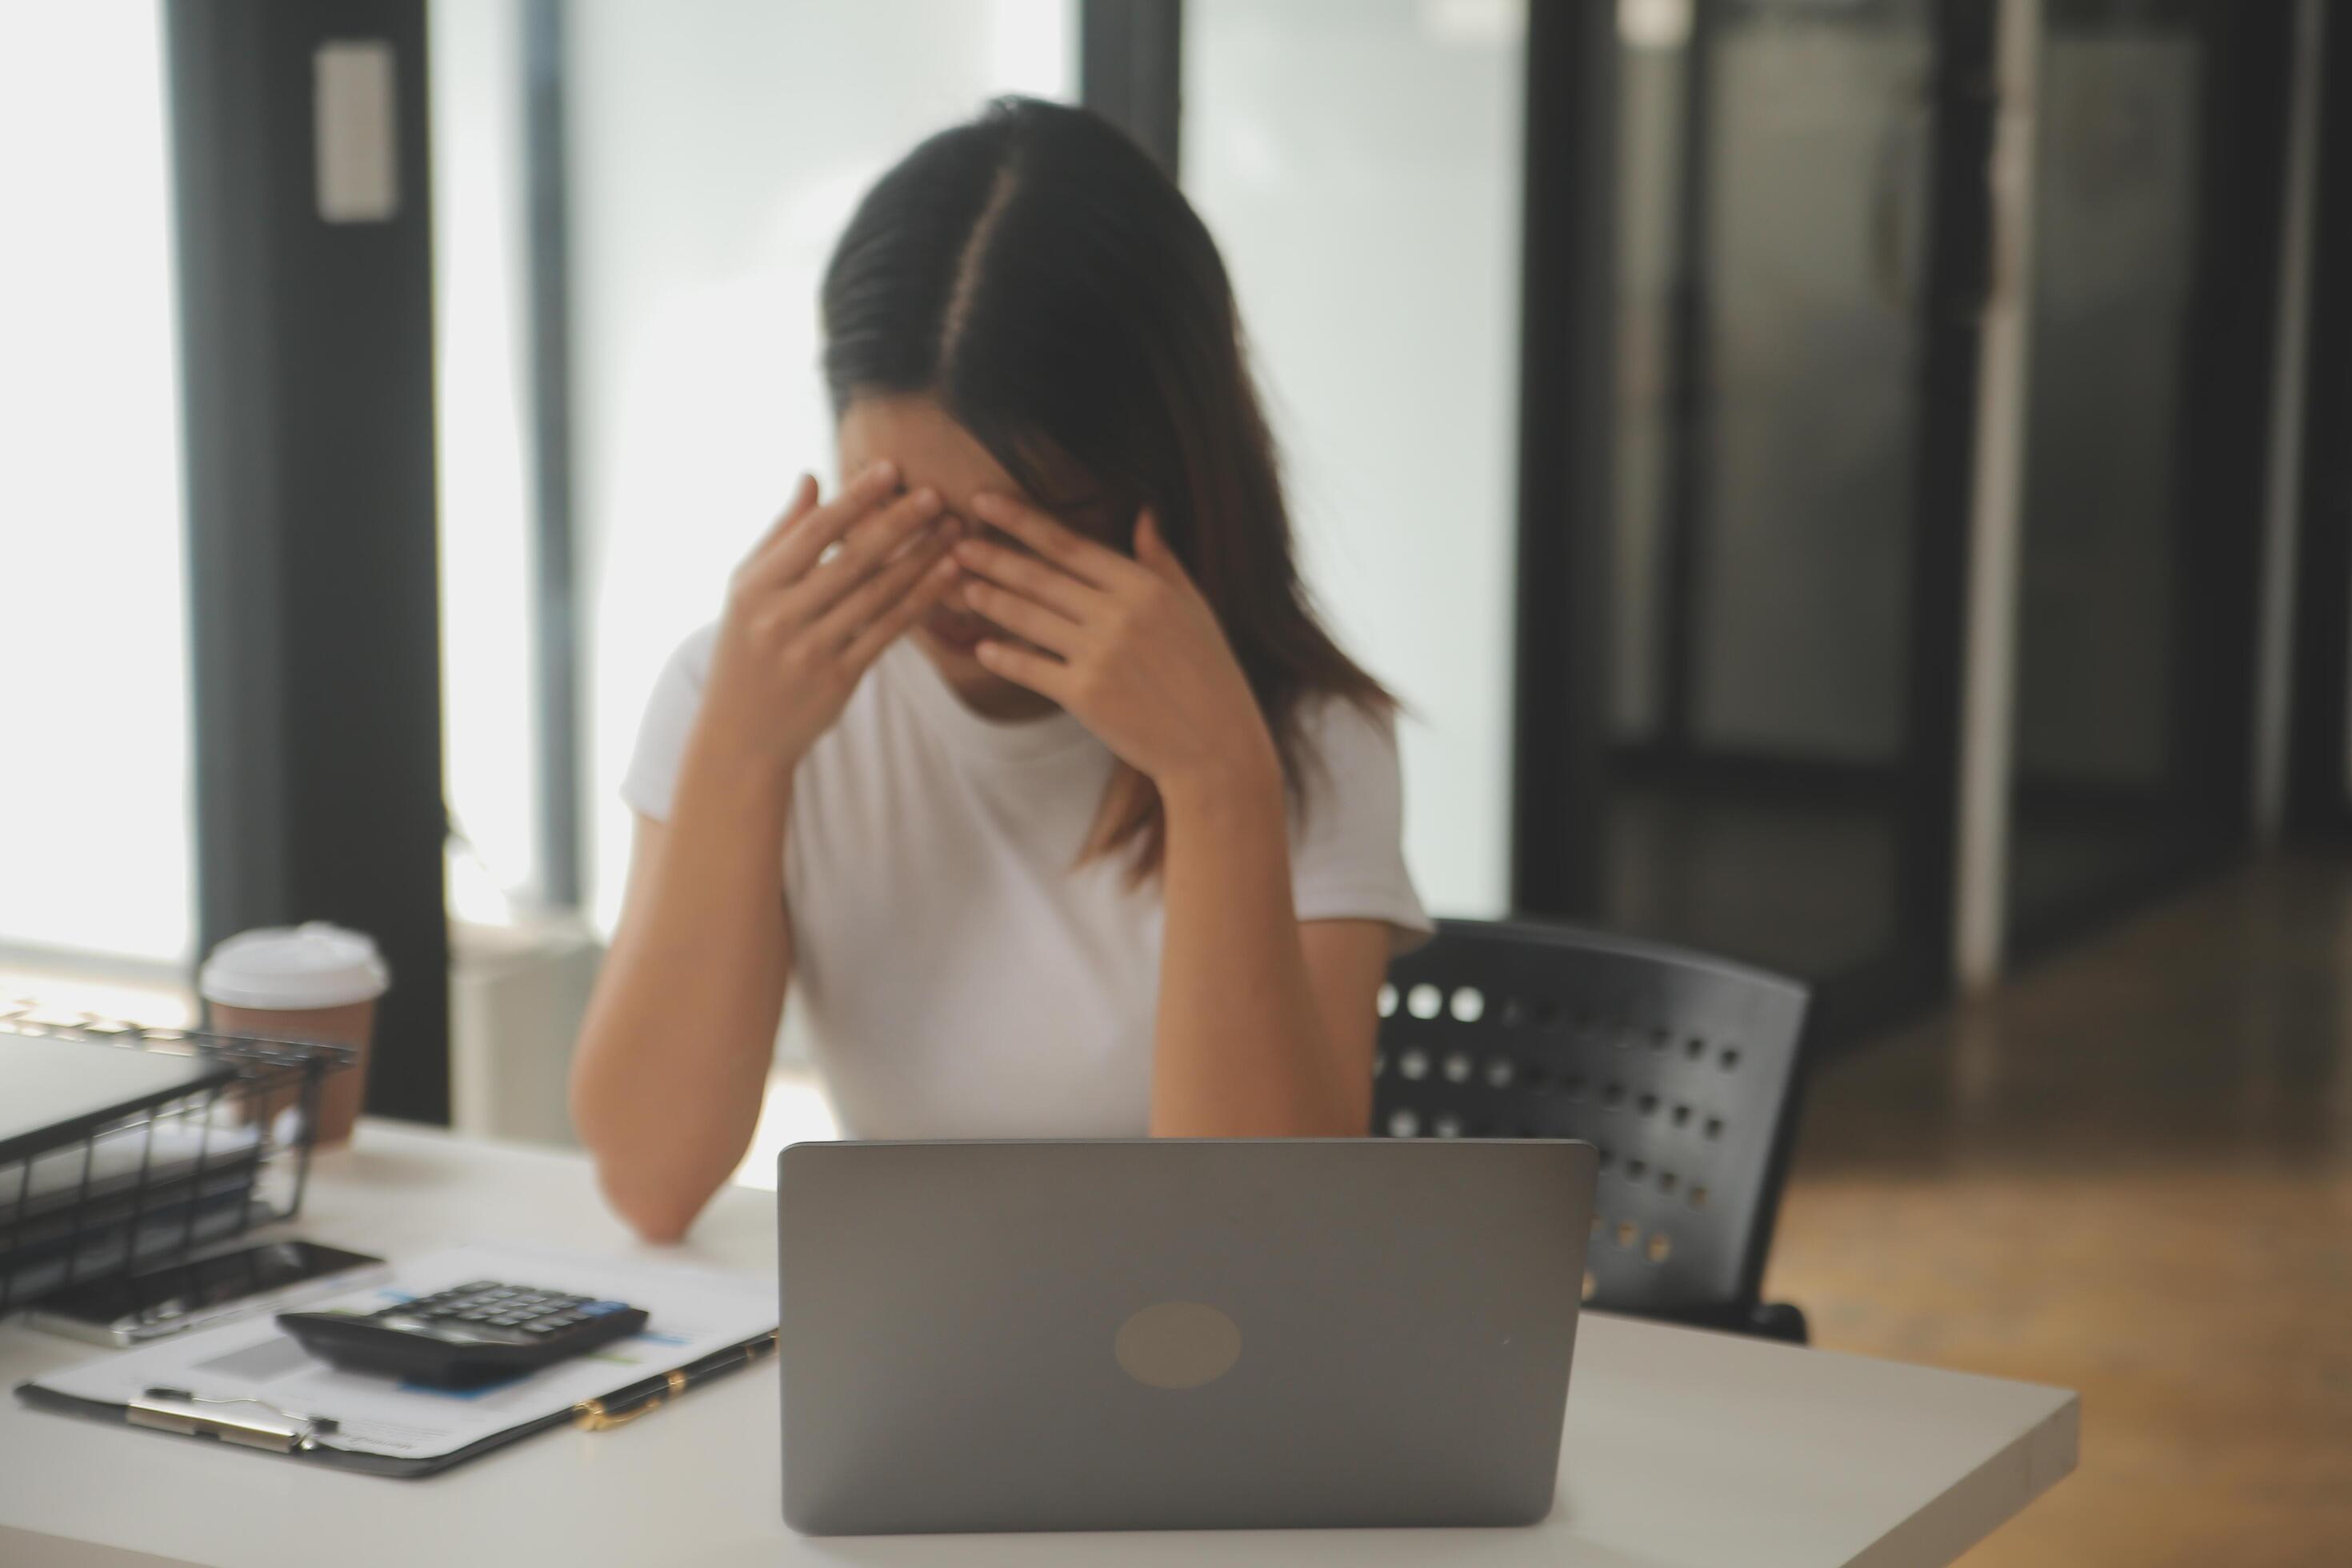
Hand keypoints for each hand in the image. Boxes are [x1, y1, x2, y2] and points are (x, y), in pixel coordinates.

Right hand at [694, 462, 961, 785]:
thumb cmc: (746, 648)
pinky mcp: (840, 678)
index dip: (854, 499)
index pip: (812, 533)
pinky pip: (889, 630)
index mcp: (754, 588)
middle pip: (851, 561)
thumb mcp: (745, 590)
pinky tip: (948, 573)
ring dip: (921, 559)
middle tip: (935, 494)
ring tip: (954, 529)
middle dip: (898, 524)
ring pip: (878, 595)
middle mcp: (781, 618)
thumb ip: (781, 534)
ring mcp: (812, 651)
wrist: (741, 734)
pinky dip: (921, 599)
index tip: (890, 469)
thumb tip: (812, 476)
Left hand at [955, 494, 1279, 803]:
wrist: (1216, 744)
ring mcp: (1100, 655)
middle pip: (1040, 577)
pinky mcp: (1085, 696)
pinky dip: (1003, 657)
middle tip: (955, 542)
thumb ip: (1161, 559)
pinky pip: (1031, 668)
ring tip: (962, 587)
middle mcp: (1119, 615)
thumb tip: (1144, 511)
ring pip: (1029, 619)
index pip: (1069, 544)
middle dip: (992, 558)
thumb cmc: (1208, 672)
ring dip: (990, 601)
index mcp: (1144, 586)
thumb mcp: (1194, 606)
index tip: (983, 501)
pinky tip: (982, 647)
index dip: (1021, 520)